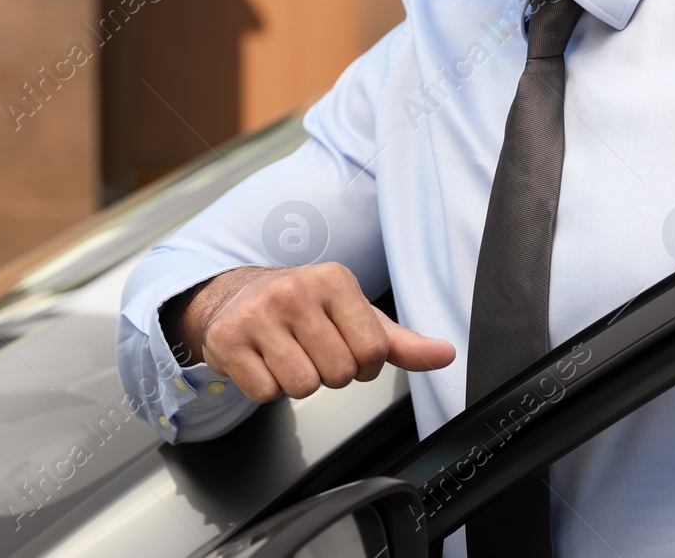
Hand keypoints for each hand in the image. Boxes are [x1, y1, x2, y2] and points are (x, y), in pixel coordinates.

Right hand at [180, 263, 455, 402]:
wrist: (235, 297)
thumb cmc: (304, 308)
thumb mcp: (355, 316)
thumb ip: (401, 341)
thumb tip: (446, 354)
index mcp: (334, 280)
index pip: (373, 351)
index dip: (365, 365)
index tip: (348, 349)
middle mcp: (295, 291)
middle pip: (338, 373)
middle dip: (330, 374)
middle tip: (312, 351)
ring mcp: (258, 314)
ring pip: (303, 386)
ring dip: (299, 383)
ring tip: (288, 355)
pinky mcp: (228, 340)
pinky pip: (265, 393)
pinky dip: (267, 388)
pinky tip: (263, 361)